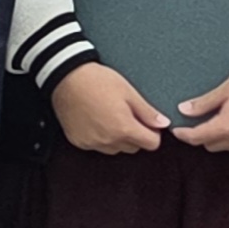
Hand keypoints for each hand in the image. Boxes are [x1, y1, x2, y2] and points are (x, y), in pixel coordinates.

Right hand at [50, 61, 166, 155]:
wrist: (66, 77)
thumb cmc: (96, 81)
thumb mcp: (128, 92)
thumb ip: (147, 112)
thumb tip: (163, 123)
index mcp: (124, 128)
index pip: (151, 144)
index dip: (153, 133)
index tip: (147, 122)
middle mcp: (108, 140)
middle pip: (134, 148)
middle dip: (135, 135)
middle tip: (127, 115)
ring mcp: (92, 143)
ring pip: (116, 149)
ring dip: (118, 138)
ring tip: (110, 116)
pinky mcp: (79, 142)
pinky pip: (98, 146)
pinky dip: (101, 137)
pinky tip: (96, 120)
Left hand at [170, 58, 228, 153]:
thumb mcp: (226, 87)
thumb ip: (204, 103)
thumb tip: (184, 110)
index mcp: (228, 125)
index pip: (198, 138)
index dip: (184, 135)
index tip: (177, 130)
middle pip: (212, 145)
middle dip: (201, 136)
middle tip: (197, 122)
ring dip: (220, 137)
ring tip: (218, 120)